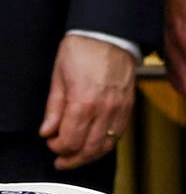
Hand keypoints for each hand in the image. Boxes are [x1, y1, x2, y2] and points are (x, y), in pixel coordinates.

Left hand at [38, 36, 135, 169]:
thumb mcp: (58, 77)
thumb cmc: (83, 50)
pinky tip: (96, 143)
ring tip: (78, 157)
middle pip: (89, 148)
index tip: (51, 143)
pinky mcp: (129, 104)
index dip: (57, 148)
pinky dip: (107, 143)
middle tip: (61, 160)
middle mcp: (105, 108)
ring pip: (107, 144)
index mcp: (83, 101)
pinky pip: (119, 132)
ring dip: (90, 155)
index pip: (70, 141)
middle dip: (72, 158)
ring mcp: (120, 107)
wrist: (110, 34)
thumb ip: (54, 107)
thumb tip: (48, 130)